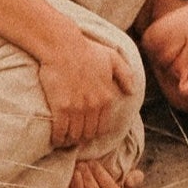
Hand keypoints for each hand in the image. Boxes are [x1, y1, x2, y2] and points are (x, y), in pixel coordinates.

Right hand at [34, 35, 133, 150]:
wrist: (63, 46)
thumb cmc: (86, 50)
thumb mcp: (112, 58)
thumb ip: (125, 75)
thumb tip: (132, 92)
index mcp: (106, 97)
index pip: (102, 126)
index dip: (93, 132)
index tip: (85, 132)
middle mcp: (94, 106)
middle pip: (88, 134)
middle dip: (81, 139)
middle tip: (72, 138)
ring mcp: (77, 108)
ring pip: (74, 135)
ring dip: (68, 141)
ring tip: (62, 140)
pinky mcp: (61, 107)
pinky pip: (60, 130)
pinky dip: (58, 138)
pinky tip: (55, 138)